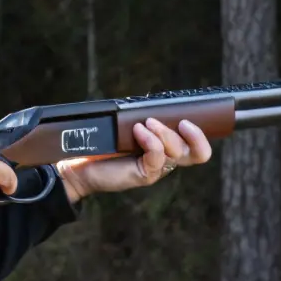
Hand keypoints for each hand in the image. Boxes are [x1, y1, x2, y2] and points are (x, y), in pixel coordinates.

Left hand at [56, 118, 212, 202]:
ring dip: (164, 132)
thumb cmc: (104, 143)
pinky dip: (150, 140)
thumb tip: (158, 106)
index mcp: (167, 149)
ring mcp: (156, 169)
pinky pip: (157, 156)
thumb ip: (148, 120)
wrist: (79, 162)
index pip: (198, 150)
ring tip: (145, 123)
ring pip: (177, 152)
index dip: (201, 137)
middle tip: (180, 121)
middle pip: (197, 154)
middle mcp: (166, 161)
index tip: (187, 119)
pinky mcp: (143, 175)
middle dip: (193, 135)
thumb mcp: (131, 126)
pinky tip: (137, 130)